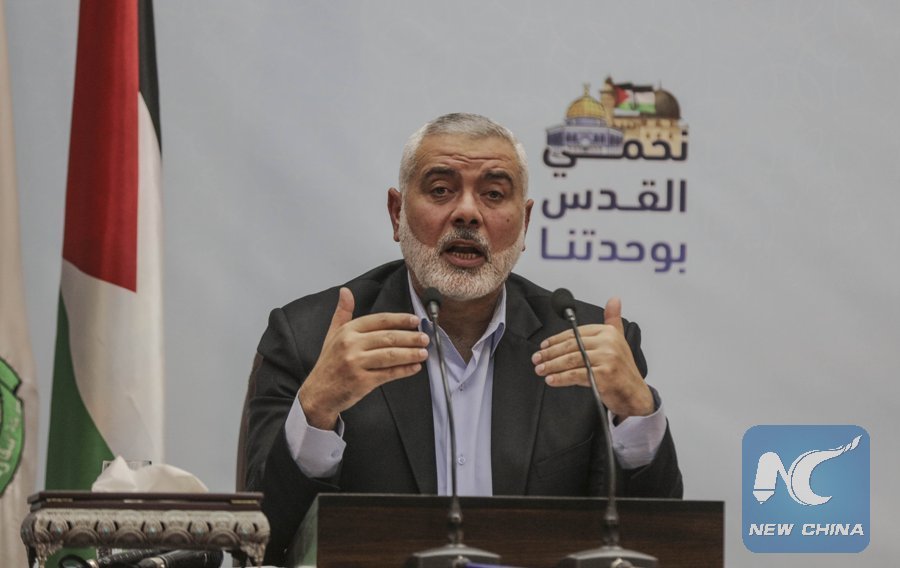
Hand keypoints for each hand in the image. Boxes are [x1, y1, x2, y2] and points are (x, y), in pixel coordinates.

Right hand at [298, 287, 429, 428]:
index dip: (399, 319)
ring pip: (390, 355)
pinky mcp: (362, 381)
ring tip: (423, 353)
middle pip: (388, 337)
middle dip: (410, 337)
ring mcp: (356, 363)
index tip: (414, 320)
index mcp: (347, 331)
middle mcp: (351, 345)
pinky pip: (388, 374)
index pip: (379, 320)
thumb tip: (345, 291)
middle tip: (424, 338)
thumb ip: (342, 313)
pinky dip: (404, 370)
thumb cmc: (329, 363)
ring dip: (410, 354)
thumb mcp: (332, 334)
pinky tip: (414, 367)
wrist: (318, 393)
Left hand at [531, 297, 653, 418]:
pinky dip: (561, 378)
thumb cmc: (622, 369)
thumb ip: (613, 319)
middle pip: (571, 346)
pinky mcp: (603, 375)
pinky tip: (551, 379)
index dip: (556, 340)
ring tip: (540, 369)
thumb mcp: (619, 340)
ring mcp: (606, 359)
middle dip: (550, 353)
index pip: (575, 333)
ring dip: (551, 365)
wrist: (634, 394)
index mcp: (608, 332)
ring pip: (571, 359)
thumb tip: (614, 299)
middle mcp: (608, 343)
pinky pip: (576, 375)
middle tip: (537, 358)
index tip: (544, 346)